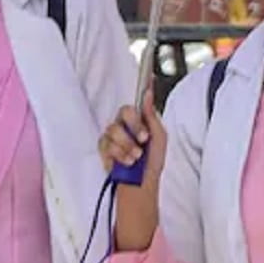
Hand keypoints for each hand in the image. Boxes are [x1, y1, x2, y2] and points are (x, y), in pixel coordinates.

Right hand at [97, 95, 166, 251]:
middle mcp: (125, 125)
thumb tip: (148, 94)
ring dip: (127, 145)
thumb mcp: (159, 139)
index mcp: (140, 121)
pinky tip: (126, 162)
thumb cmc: (152, 163)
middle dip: (134, 127)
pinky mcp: (104, 149)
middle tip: (143, 140)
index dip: (142, 87)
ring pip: (113, 129)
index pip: (138, 101)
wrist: (142, 185)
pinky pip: (106, 145)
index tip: (148, 77)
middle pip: (123, 111)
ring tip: (136, 157)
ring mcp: (113, 136)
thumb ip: (152, 117)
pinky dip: (118, 154)